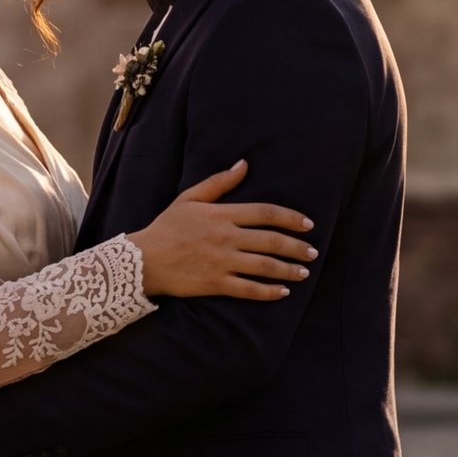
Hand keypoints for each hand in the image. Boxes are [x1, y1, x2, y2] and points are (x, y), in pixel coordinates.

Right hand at [125, 161, 316, 299]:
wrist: (145, 259)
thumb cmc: (167, 227)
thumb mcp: (190, 198)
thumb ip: (219, 182)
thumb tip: (243, 164)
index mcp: (221, 214)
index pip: (265, 213)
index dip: (290, 218)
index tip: (307, 225)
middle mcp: (225, 237)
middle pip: (271, 241)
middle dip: (296, 247)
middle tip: (313, 252)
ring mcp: (221, 262)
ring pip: (264, 266)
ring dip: (288, 269)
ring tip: (304, 272)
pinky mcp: (216, 283)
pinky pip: (249, 289)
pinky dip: (269, 291)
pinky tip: (282, 292)